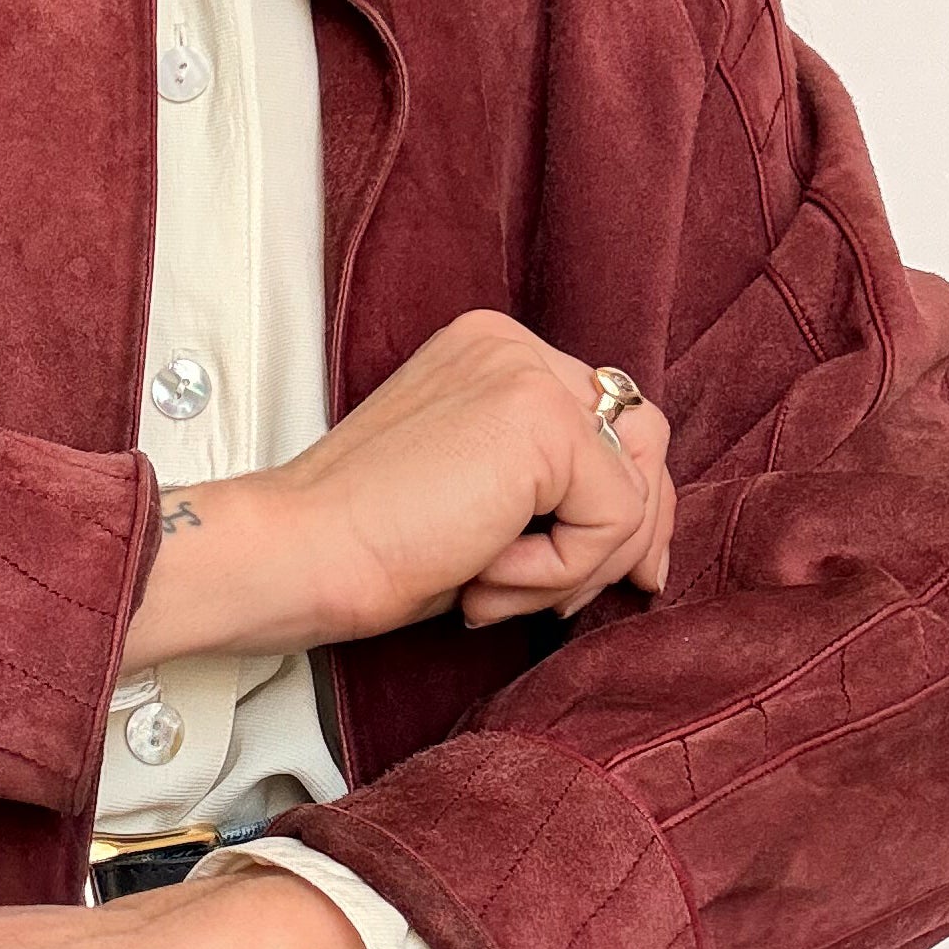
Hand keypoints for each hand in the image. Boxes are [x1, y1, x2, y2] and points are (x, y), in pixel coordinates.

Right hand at [121, 310, 672, 664]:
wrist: (300, 554)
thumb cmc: (365, 546)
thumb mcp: (476, 501)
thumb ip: (551, 491)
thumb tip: (648, 542)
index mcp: (491, 353)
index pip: (608, 417)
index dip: (625, 503)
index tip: (613, 573)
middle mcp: (515, 346)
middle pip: (644, 438)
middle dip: (627, 535)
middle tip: (566, 601)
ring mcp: (530, 374)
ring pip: (635, 487)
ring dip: (578, 566)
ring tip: (492, 588)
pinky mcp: (543, 420)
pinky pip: (613, 519)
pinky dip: (558, 573)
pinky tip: (482, 575)